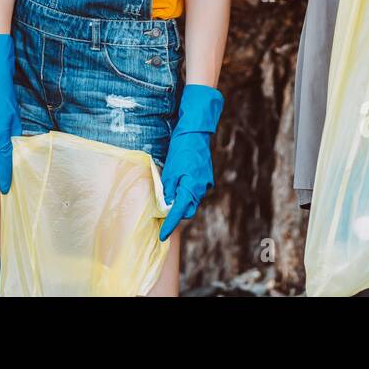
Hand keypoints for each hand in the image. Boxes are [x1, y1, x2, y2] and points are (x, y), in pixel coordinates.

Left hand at [158, 84, 223, 241]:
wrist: (196, 132)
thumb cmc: (181, 150)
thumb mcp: (170, 171)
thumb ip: (168, 190)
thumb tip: (166, 204)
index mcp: (191, 188)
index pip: (178, 212)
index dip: (169, 225)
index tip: (162, 236)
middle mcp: (201, 188)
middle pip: (187, 209)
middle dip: (176, 213)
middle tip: (162, 211)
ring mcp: (205, 183)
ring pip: (191, 200)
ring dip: (181, 200)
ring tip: (169, 193)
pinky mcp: (206, 178)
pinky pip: (195, 191)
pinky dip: (186, 191)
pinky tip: (179, 183)